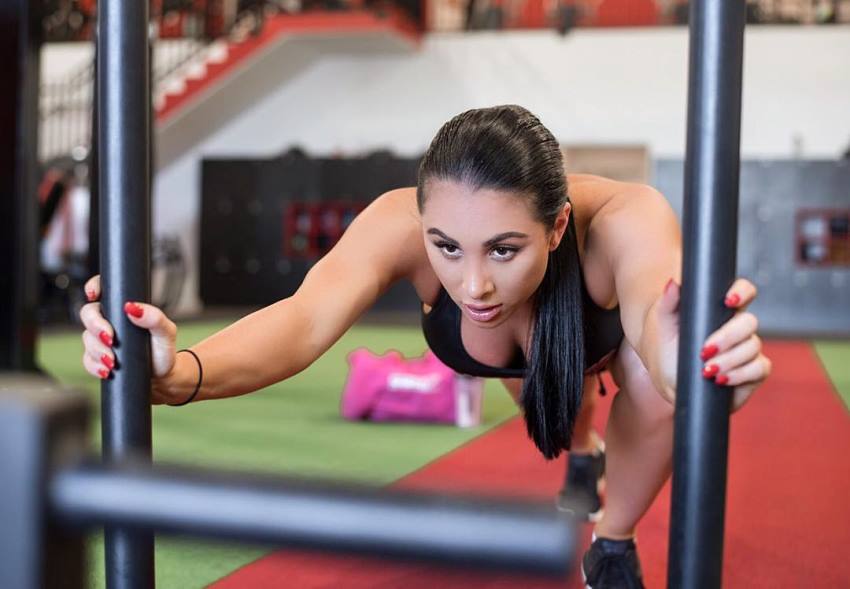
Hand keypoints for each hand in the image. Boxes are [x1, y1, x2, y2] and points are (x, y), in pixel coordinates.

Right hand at [79, 276, 178, 402]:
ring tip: (114, 361)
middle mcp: (110, 321)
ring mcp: (102, 340)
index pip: (104, 290)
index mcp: (125, 309)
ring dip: (98, 349)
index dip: (94, 287)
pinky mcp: (98, 359)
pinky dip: (95, 365)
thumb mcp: (166, 332)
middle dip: (95, 325)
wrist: (162, 377)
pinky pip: (87, 360)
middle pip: (88, 313)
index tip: (94, 295)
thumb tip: (133, 308)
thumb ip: (154, 318)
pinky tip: (107, 370)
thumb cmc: (163, 351)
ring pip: (87, 338)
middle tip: (110, 338)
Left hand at [655, 278, 771, 409]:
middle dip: (728, 336)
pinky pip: (759, 369)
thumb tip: (673, 283)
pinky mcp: (753, 372)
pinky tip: (721, 380)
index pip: (743, 292)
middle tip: (705, 350)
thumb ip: (668, 302)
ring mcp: (748, 349)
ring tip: (706, 370)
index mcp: (721, 310)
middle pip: (749, 322)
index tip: (728, 301)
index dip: (742, 292)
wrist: (668, 377)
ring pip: (752, 347)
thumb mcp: (663, 324)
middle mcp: (739, 327)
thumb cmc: (668, 345)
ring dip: (730, 359)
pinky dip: (741, 375)